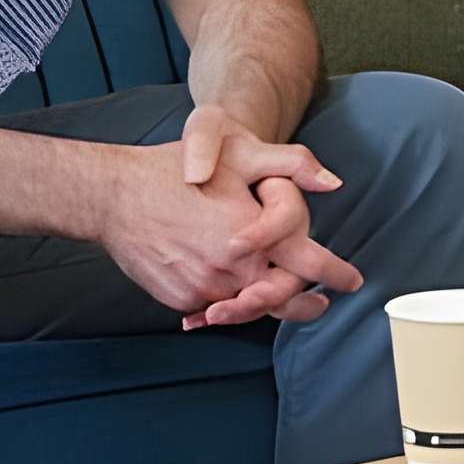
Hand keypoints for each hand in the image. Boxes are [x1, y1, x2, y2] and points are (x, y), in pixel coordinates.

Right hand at [99, 116, 359, 328]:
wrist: (112, 195)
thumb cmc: (174, 170)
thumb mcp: (238, 155)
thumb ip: (290, 166)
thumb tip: (333, 183)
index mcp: (255, 237)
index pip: (309, 264)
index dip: (336, 274)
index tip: (352, 282)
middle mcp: (233, 270)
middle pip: (282, 299)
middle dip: (305, 305)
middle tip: (319, 303)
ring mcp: (204, 289)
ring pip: (246, 306)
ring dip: (262, 302)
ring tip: (276, 296)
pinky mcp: (180, 299)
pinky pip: (212, 308)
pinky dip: (224, 302)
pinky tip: (230, 294)